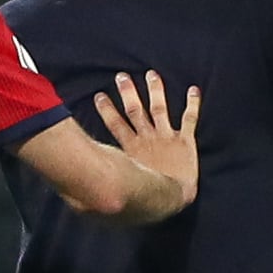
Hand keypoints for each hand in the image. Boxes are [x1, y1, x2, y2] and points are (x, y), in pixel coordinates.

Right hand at [93, 70, 199, 207]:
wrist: (170, 197)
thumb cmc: (145, 198)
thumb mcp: (121, 186)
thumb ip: (105, 179)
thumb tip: (78, 191)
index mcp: (130, 148)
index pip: (116, 124)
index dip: (106, 109)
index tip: (99, 95)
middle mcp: (147, 138)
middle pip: (135, 110)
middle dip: (128, 92)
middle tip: (122, 76)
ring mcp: (166, 137)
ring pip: (159, 108)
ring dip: (155, 90)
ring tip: (151, 74)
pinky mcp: (185, 141)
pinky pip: (189, 119)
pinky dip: (193, 104)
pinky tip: (194, 90)